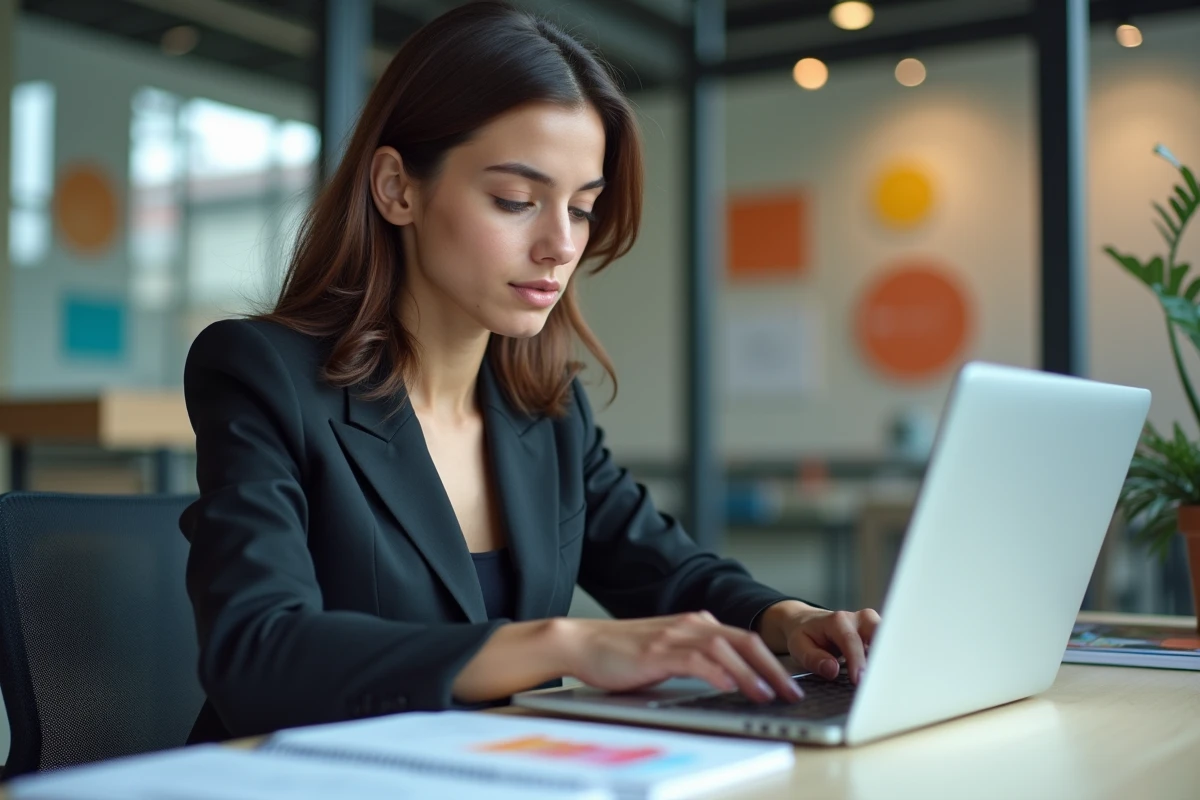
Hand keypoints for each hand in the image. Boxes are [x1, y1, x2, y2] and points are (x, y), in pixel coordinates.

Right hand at [560, 612, 805, 702]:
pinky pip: (697, 660)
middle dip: (772, 668)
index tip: (788, 683)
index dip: (770, 661)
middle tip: (792, 691)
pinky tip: (730, 686)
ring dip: (751, 673)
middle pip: (743, 641)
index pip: (743, 639)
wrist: (583, 642)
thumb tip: (725, 680)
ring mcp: (674, 636)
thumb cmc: (621, 653)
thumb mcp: (666, 652)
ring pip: (725, 649)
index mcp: (695, 624)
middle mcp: (690, 625)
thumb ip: (693, 659)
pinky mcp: (658, 651)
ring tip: (768, 695)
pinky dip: (718, 672)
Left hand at [757, 601, 880, 684]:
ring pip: (888, 638)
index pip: (852, 640)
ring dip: (888, 658)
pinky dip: (887, 660)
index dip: (857, 661)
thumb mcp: (798, 647)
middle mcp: (858, 619)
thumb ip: (813, 658)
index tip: (859, 681)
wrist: (806, 622)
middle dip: (883, 653)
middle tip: (882, 679)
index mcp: (837, 621)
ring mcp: (870, 626)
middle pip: (879, 631)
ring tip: (887, 680)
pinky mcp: (877, 635)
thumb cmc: (804, 636)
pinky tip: (886, 677)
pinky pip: (887, 646)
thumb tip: (832, 669)